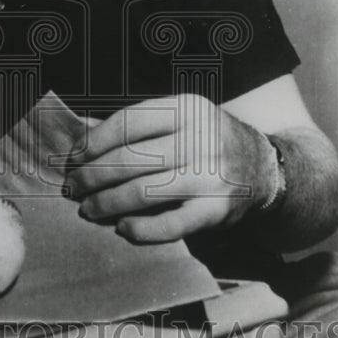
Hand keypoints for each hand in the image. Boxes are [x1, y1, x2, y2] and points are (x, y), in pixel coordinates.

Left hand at [65, 94, 274, 242]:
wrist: (265, 168)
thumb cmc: (206, 141)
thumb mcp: (182, 119)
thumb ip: (141, 127)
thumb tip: (83, 143)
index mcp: (187, 108)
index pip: (128, 123)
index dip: (93, 142)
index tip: (72, 158)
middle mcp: (201, 138)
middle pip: (131, 159)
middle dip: (93, 176)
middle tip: (72, 188)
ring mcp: (211, 175)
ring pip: (144, 191)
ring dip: (107, 203)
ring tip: (88, 209)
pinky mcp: (217, 210)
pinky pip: (171, 224)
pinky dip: (141, 229)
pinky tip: (122, 228)